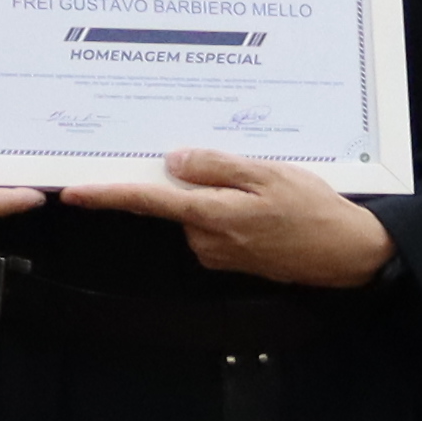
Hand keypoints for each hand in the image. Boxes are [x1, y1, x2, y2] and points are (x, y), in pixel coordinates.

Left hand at [56, 149, 394, 287]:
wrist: (346, 253)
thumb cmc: (313, 211)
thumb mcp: (268, 175)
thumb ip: (217, 167)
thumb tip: (175, 162)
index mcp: (211, 215)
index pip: (147, 202)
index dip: (108, 196)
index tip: (74, 192)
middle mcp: (206, 239)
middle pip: (175, 201)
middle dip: (192, 180)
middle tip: (237, 167)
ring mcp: (217, 253)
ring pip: (196, 211)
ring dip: (217, 194)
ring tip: (264, 188)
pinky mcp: (230, 258)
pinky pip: (214, 223)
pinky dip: (229, 209)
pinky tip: (263, 205)